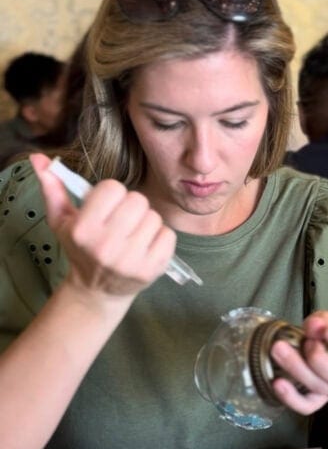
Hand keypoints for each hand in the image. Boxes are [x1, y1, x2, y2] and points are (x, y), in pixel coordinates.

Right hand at [31, 154, 176, 300]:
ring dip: (145, 223)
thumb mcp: (61, 220)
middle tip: (121, 222)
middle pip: (137, 200)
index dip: (111, 195)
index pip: (113, 188)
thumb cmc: (81, 248)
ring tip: (131, 236)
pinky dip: (160, 238)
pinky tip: (145, 247)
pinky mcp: (151, 269)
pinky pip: (168, 235)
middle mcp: (106, 246)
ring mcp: (130, 260)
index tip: (105, 209)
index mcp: (82, 230)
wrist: (97, 290)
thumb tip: (38, 157)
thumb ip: (52, 188)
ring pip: (154, 217)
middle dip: (130, 207)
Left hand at [269, 311, 327, 414]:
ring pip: (320, 388)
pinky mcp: (318, 400)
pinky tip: (278, 382)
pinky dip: (291, 397)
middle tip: (308, 342)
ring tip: (279, 348)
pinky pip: (306, 406)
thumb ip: (325, 320)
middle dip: (319, 359)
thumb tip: (313, 326)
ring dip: (297, 368)